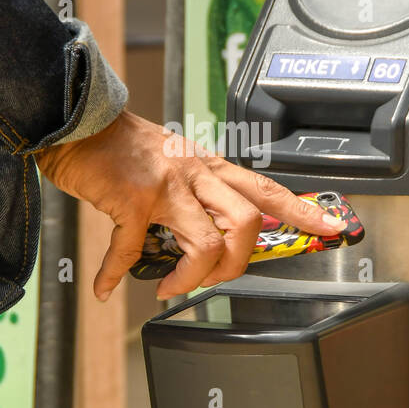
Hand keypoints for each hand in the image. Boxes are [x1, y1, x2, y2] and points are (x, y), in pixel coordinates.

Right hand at [36, 111, 345, 301]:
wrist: (79, 118)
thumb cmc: (120, 146)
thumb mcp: (172, 160)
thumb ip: (195, 190)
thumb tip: (209, 230)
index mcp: (208, 166)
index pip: (267, 188)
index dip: (301, 210)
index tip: (329, 226)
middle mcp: (194, 172)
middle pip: (245, 223)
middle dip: (237, 263)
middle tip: (215, 279)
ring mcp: (165, 185)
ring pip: (205, 242)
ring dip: (190, 279)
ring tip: (169, 288)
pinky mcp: (131, 198)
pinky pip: (129, 249)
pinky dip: (114, 274)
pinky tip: (106, 287)